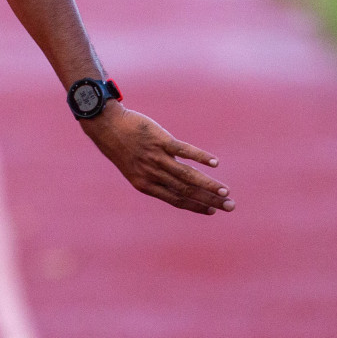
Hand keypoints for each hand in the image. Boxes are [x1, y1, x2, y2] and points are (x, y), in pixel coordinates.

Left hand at [80, 103, 234, 214]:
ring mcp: (156, 156)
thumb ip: (158, 176)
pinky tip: (214, 163)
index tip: (212, 211)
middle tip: (230, 206)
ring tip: (225, 191)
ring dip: (208, 184)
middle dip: (209, 199)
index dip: (195, 206)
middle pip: (185, 190)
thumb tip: (182, 180)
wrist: (106, 126)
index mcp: (145, 184)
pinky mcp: (159, 139)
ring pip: (186, 174)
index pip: (175, 199)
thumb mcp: (136, 167)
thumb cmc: (123, 147)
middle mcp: (152, 173)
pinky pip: (183, 150)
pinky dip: (199, 157)